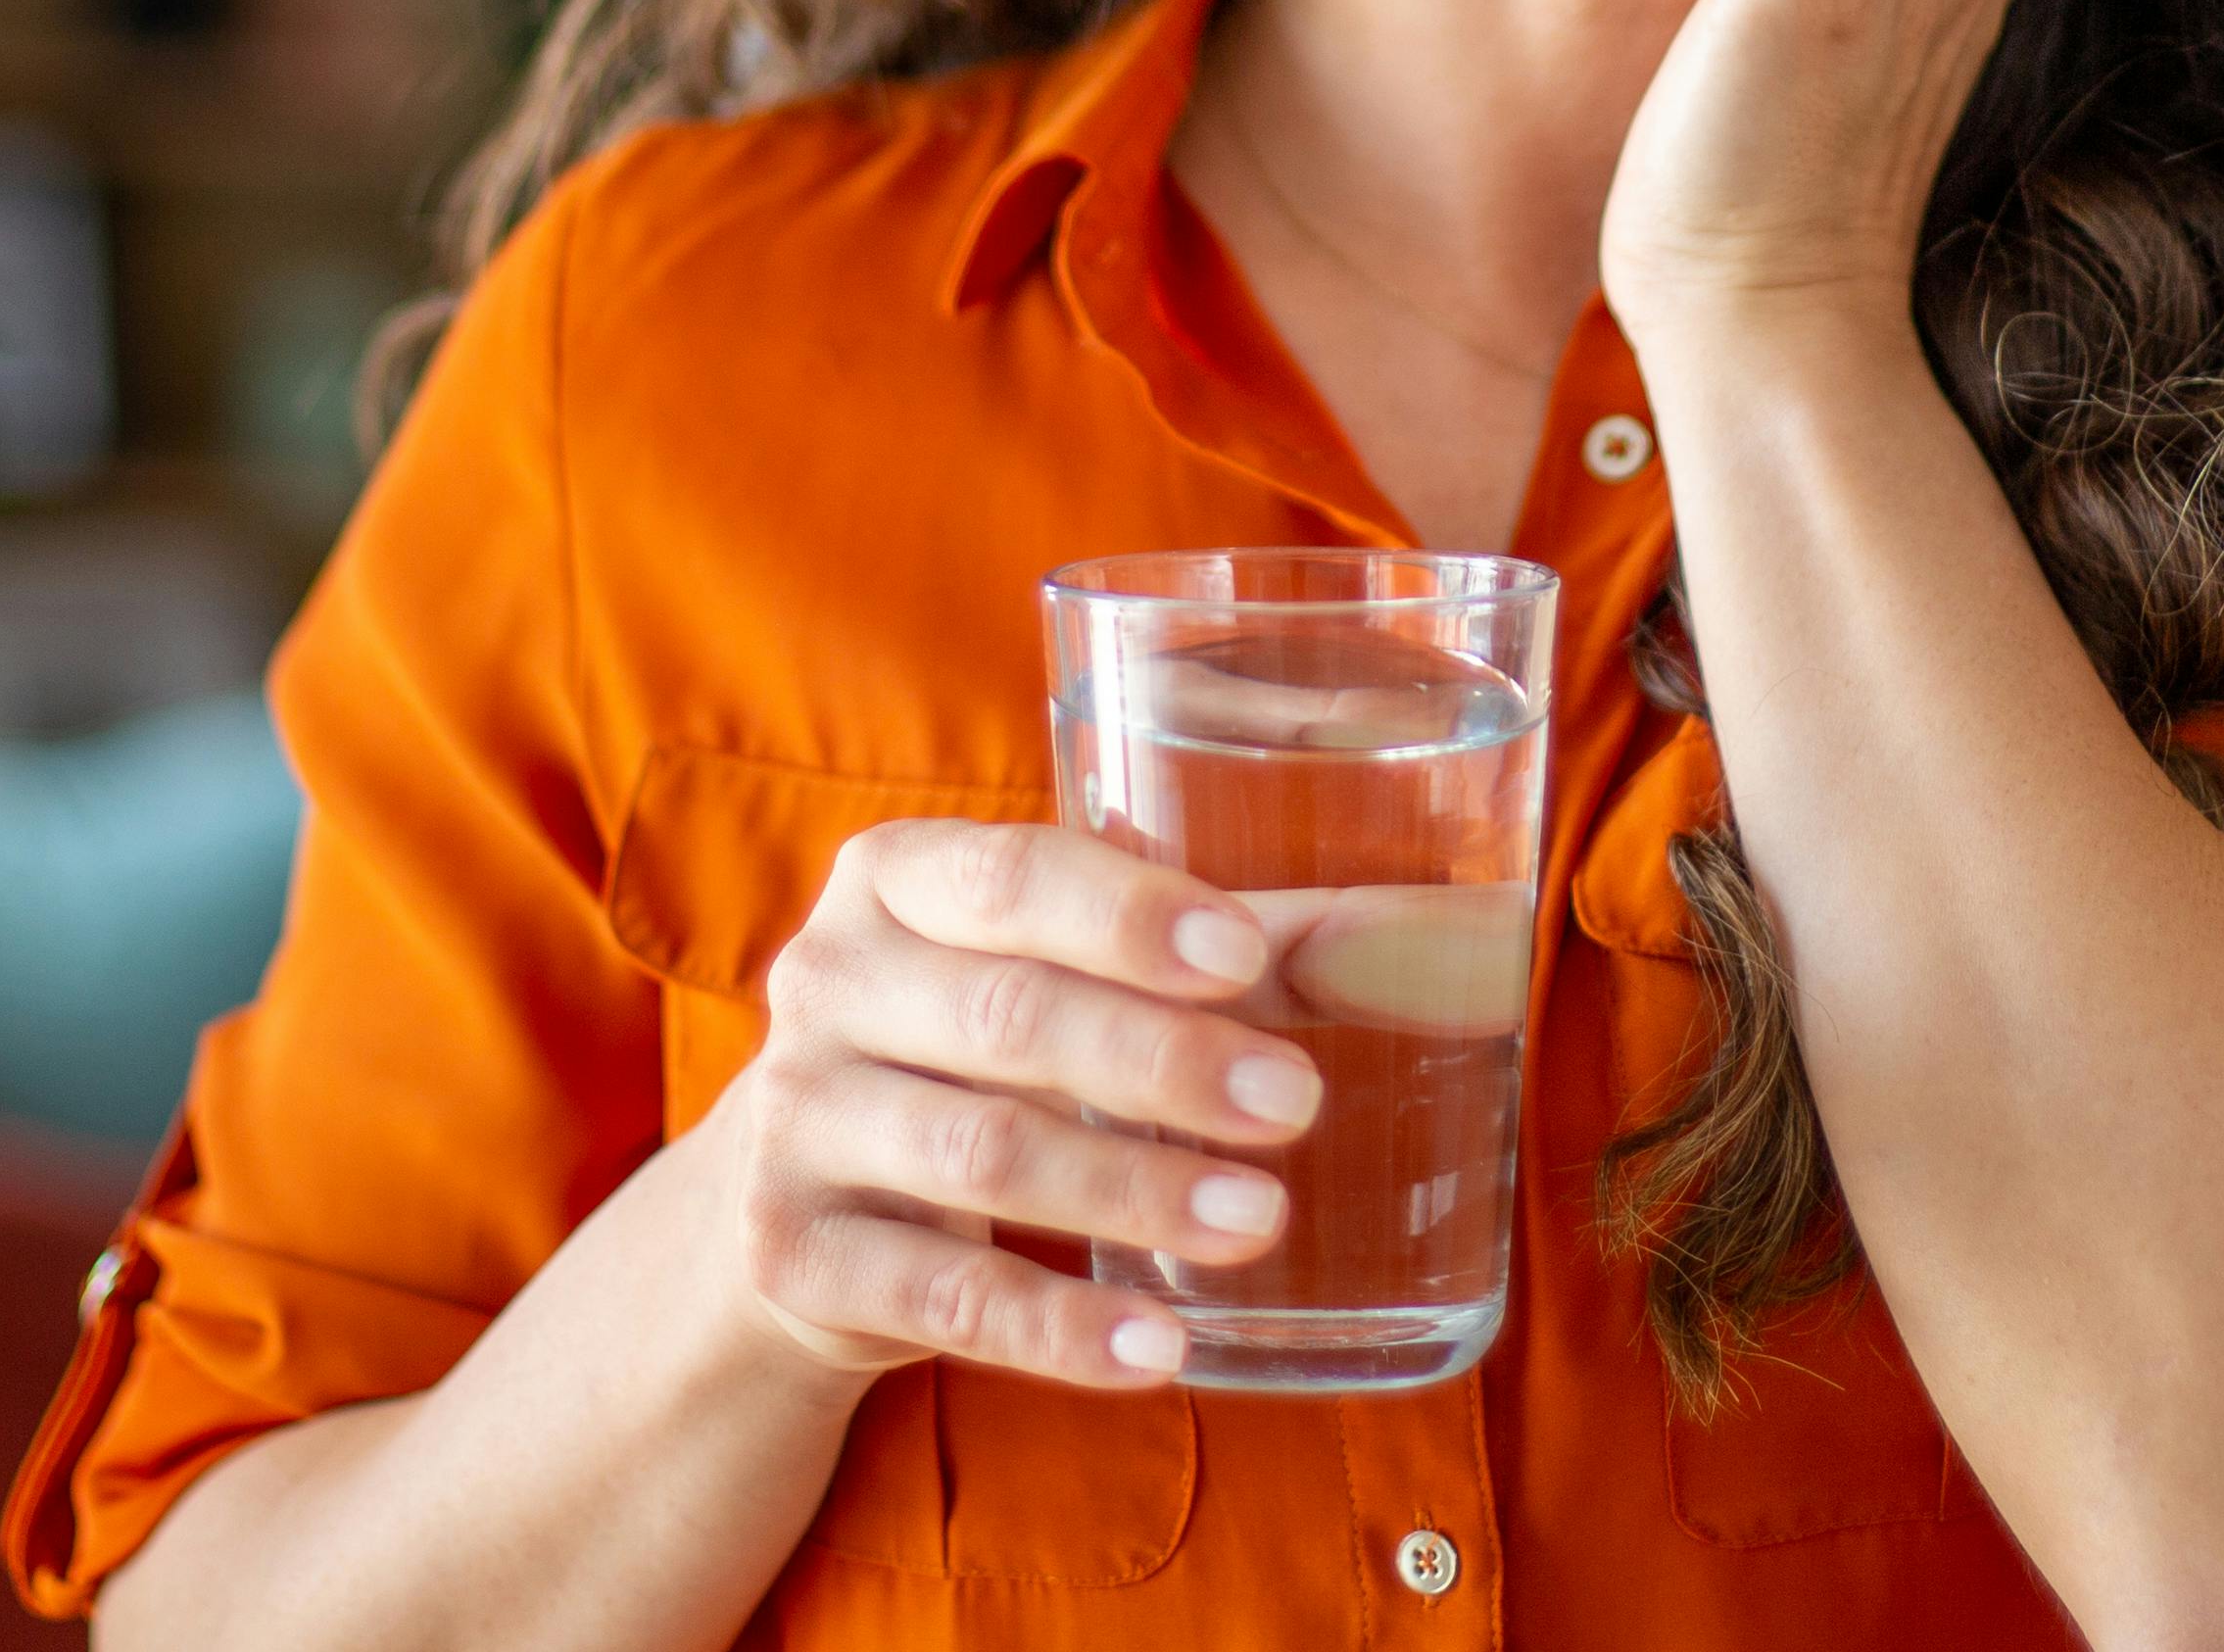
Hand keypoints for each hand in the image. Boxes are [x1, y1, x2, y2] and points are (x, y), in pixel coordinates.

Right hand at [708, 821, 1326, 1391]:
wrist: (782, 1200)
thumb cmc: (978, 1053)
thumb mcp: (1071, 978)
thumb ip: (1242, 952)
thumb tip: (1441, 943)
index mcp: (896, 880)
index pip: (1010, 875)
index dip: (1127, 915)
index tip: (1245, 957)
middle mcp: (828, 982)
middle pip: (1008, 1017)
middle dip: (1159, 1061)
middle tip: (1293, 1102)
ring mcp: (798, 1122)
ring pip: (981, 1155)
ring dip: (1130, 1189)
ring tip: (1258, 1220)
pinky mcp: (792, 1251)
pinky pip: (942, 1295)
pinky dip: (1057, 1327)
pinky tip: (1158, 1347)